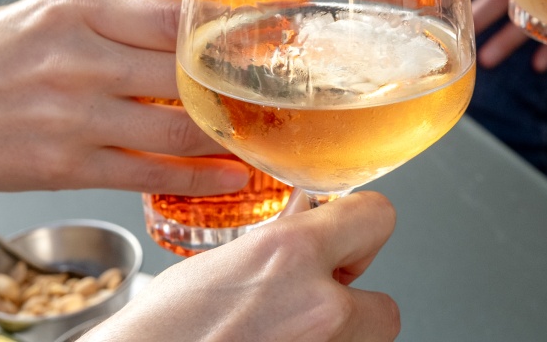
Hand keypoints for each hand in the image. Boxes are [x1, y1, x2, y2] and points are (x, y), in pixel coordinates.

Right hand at [0, 0, 249, 230]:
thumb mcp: (40, 9)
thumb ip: (108, 4)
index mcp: (76, 9)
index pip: (176, 14)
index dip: (232, 25)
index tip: (271, 30)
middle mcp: (79, 61)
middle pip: (188, 71)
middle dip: (244, 82)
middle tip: (284, 84)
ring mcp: (74, 118)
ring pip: (179, 127)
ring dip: (231, 133)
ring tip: (266, 131)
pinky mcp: (65, 167)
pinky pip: (149, 174)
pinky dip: (198, 177)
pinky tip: (229, 175)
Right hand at [90, 191, 399, 341]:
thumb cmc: (161, 330)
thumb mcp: (224, 261)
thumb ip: (280, 240)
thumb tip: (312, 217)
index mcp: (291, 254)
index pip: (378, 217)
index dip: (361, 226)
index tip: (347, 235)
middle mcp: (320, 305)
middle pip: (385, 304)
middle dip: (351, 304)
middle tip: (309, 302)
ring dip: (335, 335)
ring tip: (281, 332)